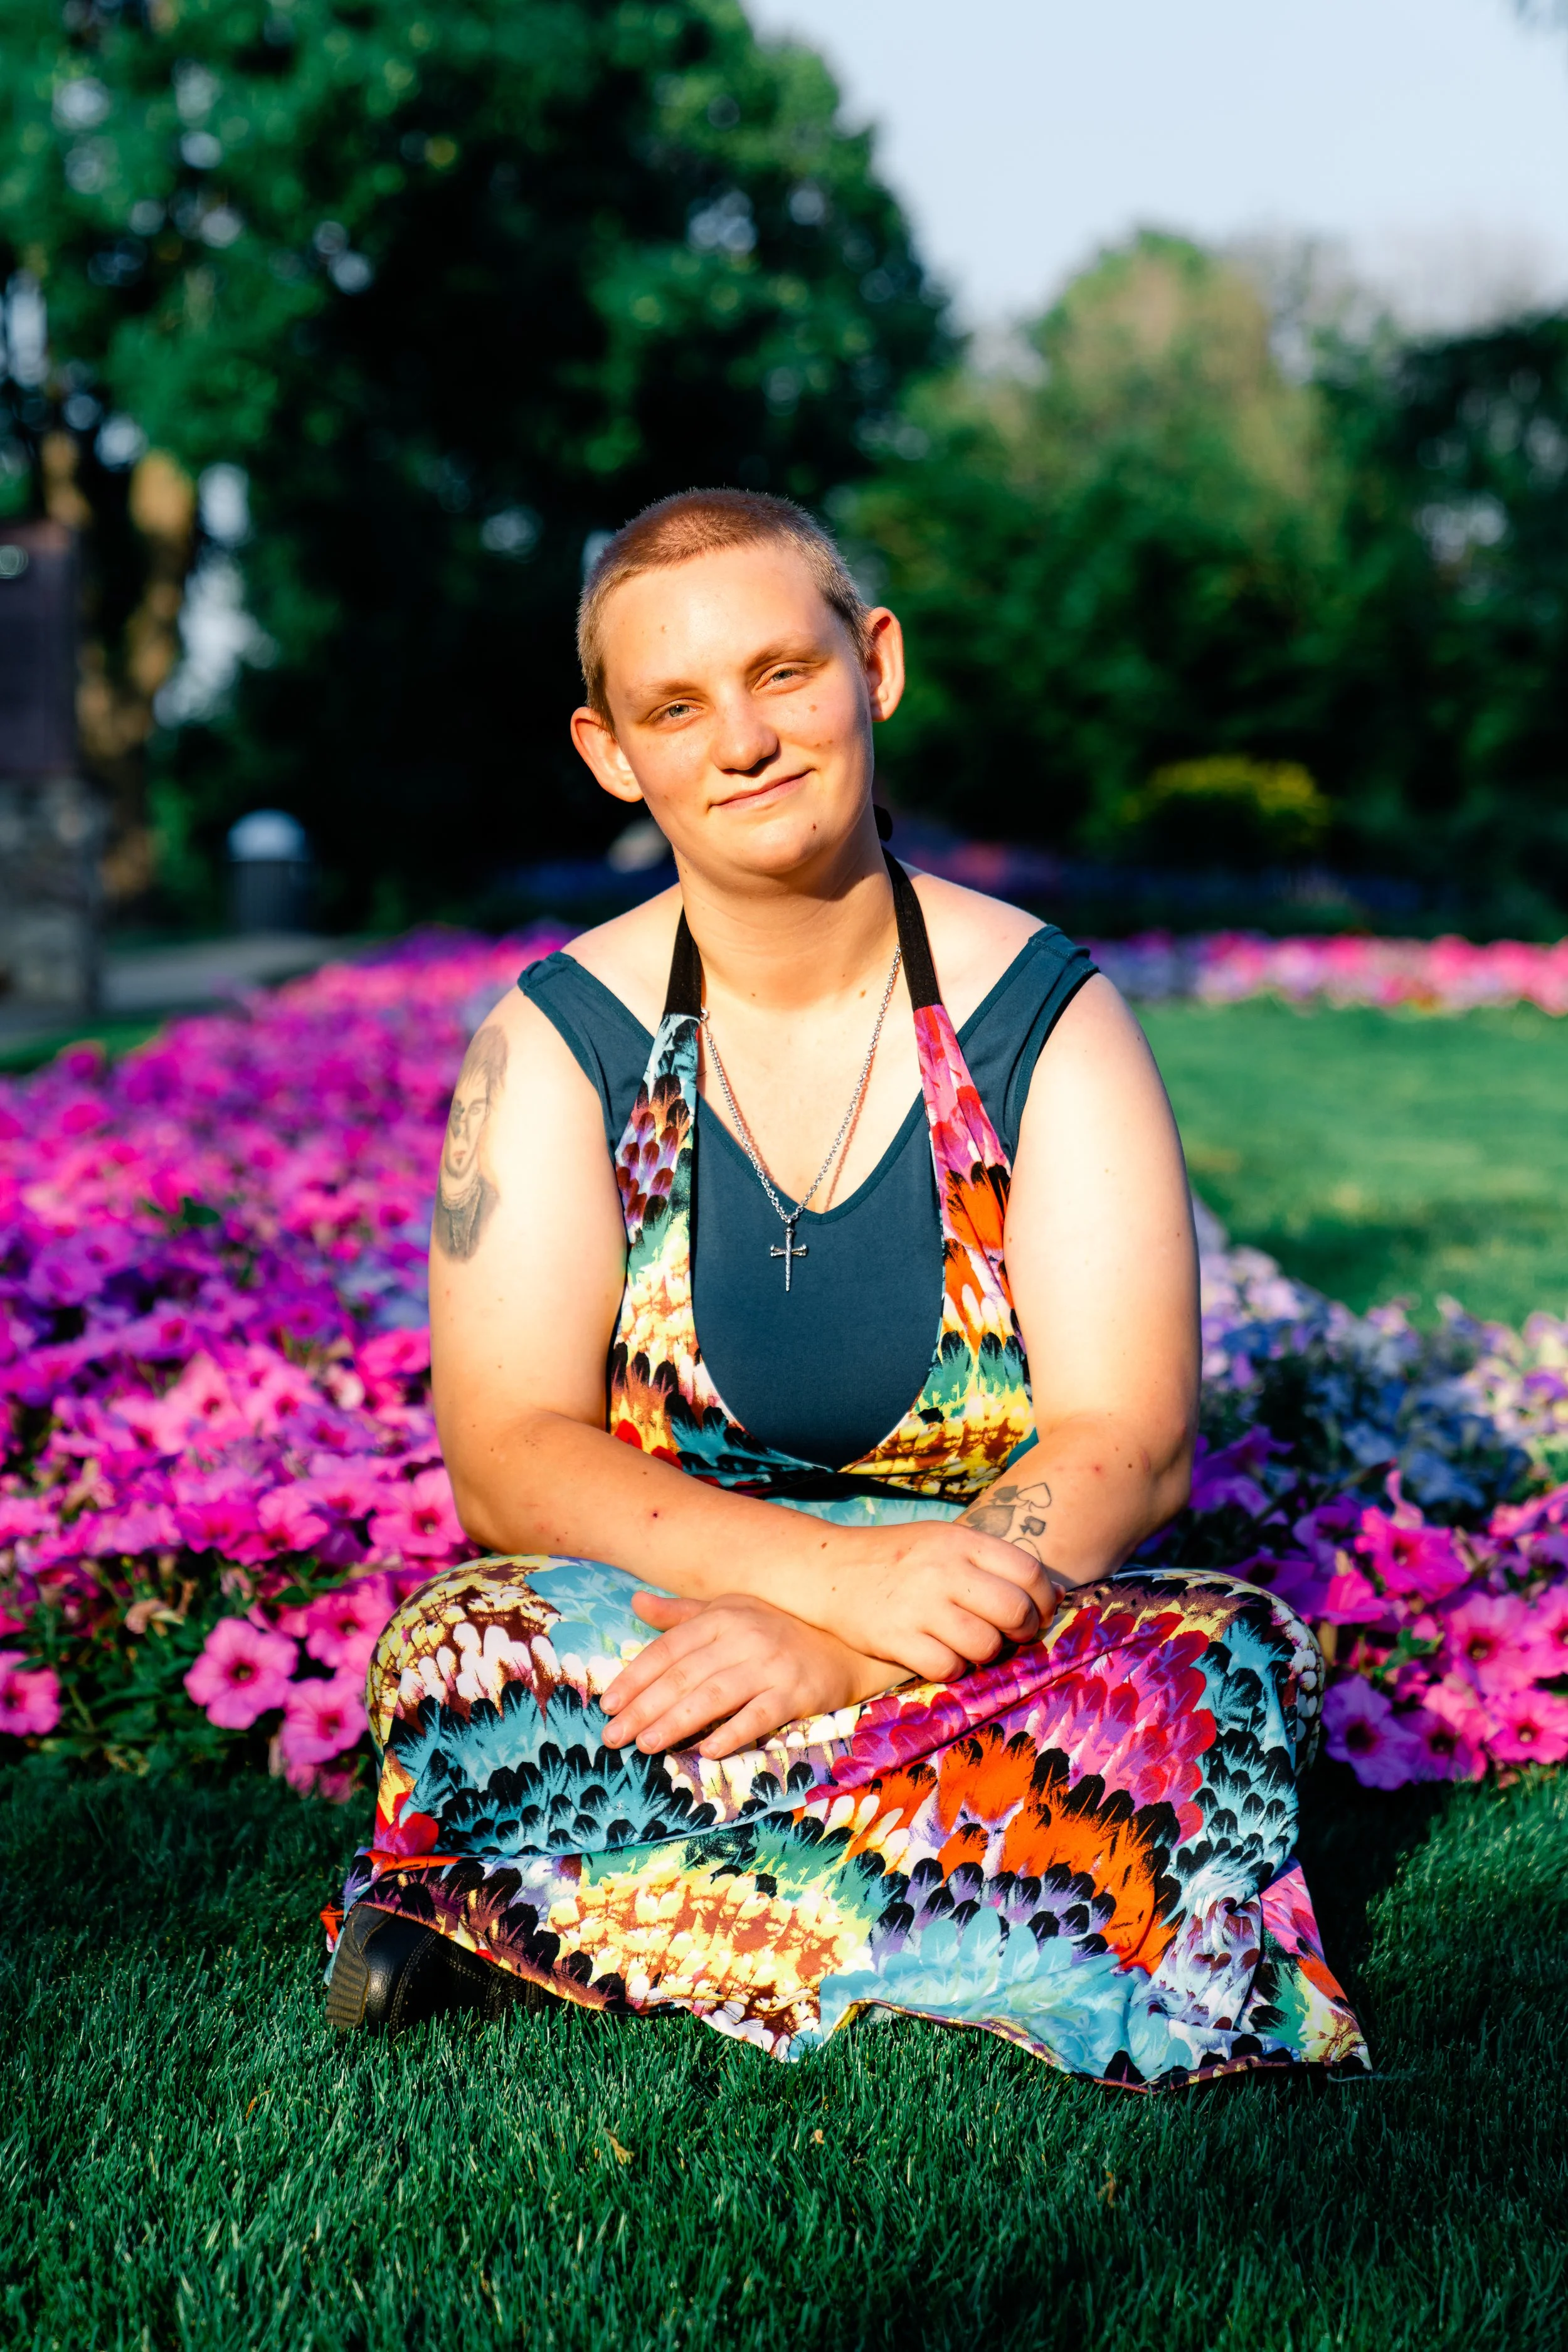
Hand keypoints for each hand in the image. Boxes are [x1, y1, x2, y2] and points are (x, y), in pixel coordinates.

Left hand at [601, 1591, 900, 1760]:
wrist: (845, 1644)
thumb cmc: (777, 1629)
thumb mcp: (730, 1611)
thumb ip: (682, 1614)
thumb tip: (635, 1602)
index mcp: (722, 1616)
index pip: (668, 1649)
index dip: (635, 1678)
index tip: (608, 1705)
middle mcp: (743, 1636)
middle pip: (683, 1675)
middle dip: (644, 1708)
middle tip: (613, 1737)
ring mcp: (771, 1665)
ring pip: (713, 1696)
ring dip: (676, 1722)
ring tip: (645, 1745)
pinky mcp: (796, 1693)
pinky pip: (759, 1715)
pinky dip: (733, 1732)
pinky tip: (707, 1750)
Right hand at [800, 1518, 1062, 1682]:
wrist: (830, 1570)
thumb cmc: (899, 1559)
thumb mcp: (944, 1542)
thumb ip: (993, 1563)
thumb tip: (1054, 1594)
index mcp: (961, 1541)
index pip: (1029, 1573)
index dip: (1043, 1600)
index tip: (1036, 1613)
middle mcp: (944, 1570)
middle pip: (1015, 1612)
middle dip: (1023, 1632)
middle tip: (1010, 1635)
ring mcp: (919, 1605)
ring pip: (986, 1645)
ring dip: (987, 1653)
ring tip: (972, 1645)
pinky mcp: (896, 1638)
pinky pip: (949, 1667)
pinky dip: (953, 1668)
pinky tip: (942, 1655)